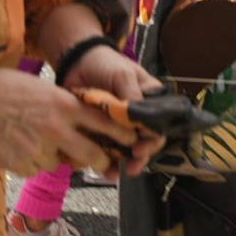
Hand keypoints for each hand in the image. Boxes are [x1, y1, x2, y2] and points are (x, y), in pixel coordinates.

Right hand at [0, 63, 135, 177]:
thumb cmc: (5, 88)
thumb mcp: (44, 88)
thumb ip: (65, 106)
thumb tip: (84, 120)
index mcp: (65, 106)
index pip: (104, 123)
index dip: (121, 134)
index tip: (130, 139)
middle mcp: (56, 130)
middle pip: (92, 154)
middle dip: (103, 161)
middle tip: (106, 162)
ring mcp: (39, 151)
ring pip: (61, 163)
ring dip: (59, 157)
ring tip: (42, 142)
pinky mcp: (22, 166)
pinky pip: (38, 169)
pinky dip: (36, 162)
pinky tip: (23, 147)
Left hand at [63, 46, 169, 176]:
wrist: (76, 62)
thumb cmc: (106, 64)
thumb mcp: (123, 75)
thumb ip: (133, 98)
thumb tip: (140, 124)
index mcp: (149, 101)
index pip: (158, 125)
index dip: (153, 139)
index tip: (142, 148)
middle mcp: (135, 116)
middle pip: (143, 142)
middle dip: (139, 157)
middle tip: (132, 166)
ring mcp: (116, 125)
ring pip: (123, 150)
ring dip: (121, 163)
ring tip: (113, 173)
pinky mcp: (98, 130)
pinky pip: (102, 149)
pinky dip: (100, 160)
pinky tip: (97, 168)